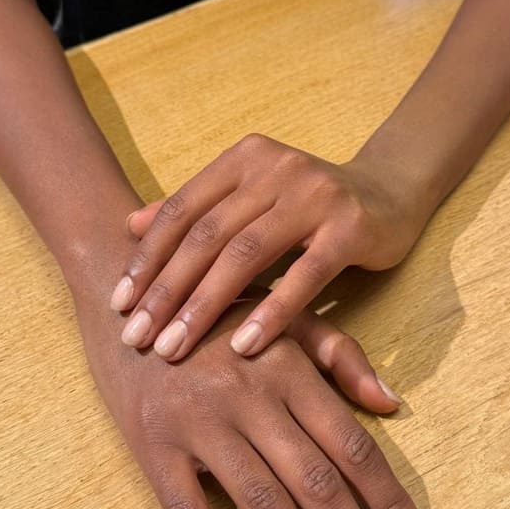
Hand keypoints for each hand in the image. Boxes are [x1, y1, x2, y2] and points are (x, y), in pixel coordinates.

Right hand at [74, 290, 432, 508]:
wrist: (122, 293)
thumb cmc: (214, 310)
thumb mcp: (281, 315)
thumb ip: (340, 357)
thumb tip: (392, 406)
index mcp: (287, 367)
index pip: (352, 448)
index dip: (390, 506)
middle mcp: (248, 397)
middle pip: (318, 486)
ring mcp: (198, 424)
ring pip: (264, 507)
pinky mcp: (152, 447)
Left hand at [109, 134, 425, 362]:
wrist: (391, 194)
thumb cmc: (309, 207)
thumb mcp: (250, 200)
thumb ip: (196, 209)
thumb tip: (130, 224)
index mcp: (243, 160)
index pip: (182, 211)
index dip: (146, 258)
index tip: (118, 304)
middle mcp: (275, 168)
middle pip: (206, 235)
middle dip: (166, 290)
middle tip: (137, 337)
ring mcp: (315, 195)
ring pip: (245, 254)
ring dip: (204, 306)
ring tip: (174, 348)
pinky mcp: (351, 226)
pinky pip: (304, 276)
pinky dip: (271, 312)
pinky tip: (242, 347)